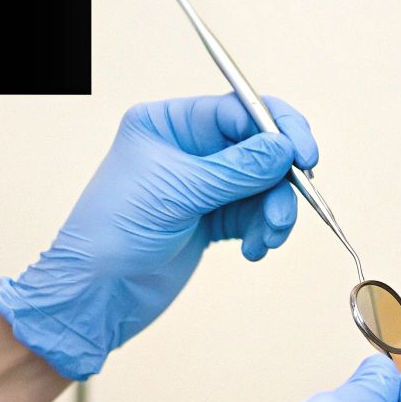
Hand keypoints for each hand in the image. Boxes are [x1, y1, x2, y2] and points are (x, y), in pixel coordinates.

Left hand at [0, 94, 317, 379]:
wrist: (97, 292)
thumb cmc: (114, 230)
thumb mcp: (178, 191)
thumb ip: (237, 169)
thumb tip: (284, 148)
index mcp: (169, 123)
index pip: (237, 109)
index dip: (276, 127)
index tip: (302, 154)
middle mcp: (188, 149)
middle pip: (258, 145)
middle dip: (281, 174)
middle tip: (303, 192)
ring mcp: (203, 185)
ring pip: (263, 184)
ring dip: (275, 210)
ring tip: (270, 236)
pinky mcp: (212, 219)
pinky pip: (255, 215)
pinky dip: (263, 231)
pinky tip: (254, 250)